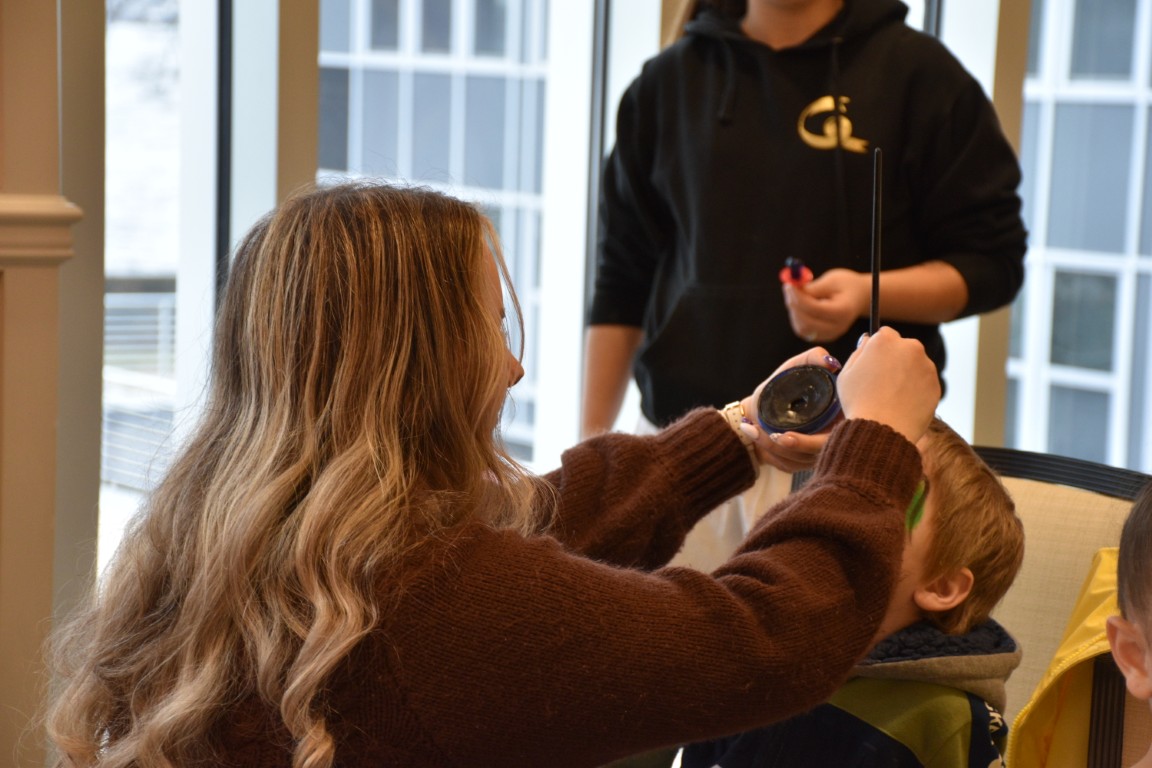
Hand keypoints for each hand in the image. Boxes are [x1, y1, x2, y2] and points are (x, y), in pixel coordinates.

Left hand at [734, 348, 840, 472]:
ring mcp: (816, 453)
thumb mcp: (796, 367)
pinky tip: (754, 436)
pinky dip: (768, 453)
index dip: (811, 442)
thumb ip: (813, 358)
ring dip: (772, 447)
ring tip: (751, 429)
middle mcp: (832, 438)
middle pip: (816, 453)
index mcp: (840, 418)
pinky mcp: (799, 464)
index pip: (836, 438)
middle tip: (770, 434)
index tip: (786, 435)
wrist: (758, 407)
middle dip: (790, 448)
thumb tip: (831, 363)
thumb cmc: (780, 386)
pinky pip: (787, 465)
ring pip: (798, 460)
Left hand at [782, 269, 867, 341]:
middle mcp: (837, 327)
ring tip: (796, 294)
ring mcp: (830, 334)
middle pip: (807, 322)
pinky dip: (797, 317)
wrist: (859, 297)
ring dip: (794, 311)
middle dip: (793, 304)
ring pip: (802, 327)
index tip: (789, 284)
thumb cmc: (846, 285)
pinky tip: (800, 304)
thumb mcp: (832, 280)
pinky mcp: (822, 336)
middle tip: (788, 288)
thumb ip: (813, 287)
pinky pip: (803, 330)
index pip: (815, 308)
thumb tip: (793, 288)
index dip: (799, 297)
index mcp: (843, 311)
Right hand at [836, 328, 939, 443]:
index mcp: (886, 340)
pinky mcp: (936, 385)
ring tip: (891, 397)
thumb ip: (858, 352)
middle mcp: (910, 347)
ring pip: (915, 366)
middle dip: (895, 360)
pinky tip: (902, 404)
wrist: (882, 430)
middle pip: (903, 348)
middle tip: (882, 383)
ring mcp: (926, 366)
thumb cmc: (859, 402)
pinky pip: (924, 383)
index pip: (885, 334)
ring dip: (907, 375)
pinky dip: (916, 391)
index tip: (873, 364)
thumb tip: (868, 340)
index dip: (877, 350)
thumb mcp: (846, 374)